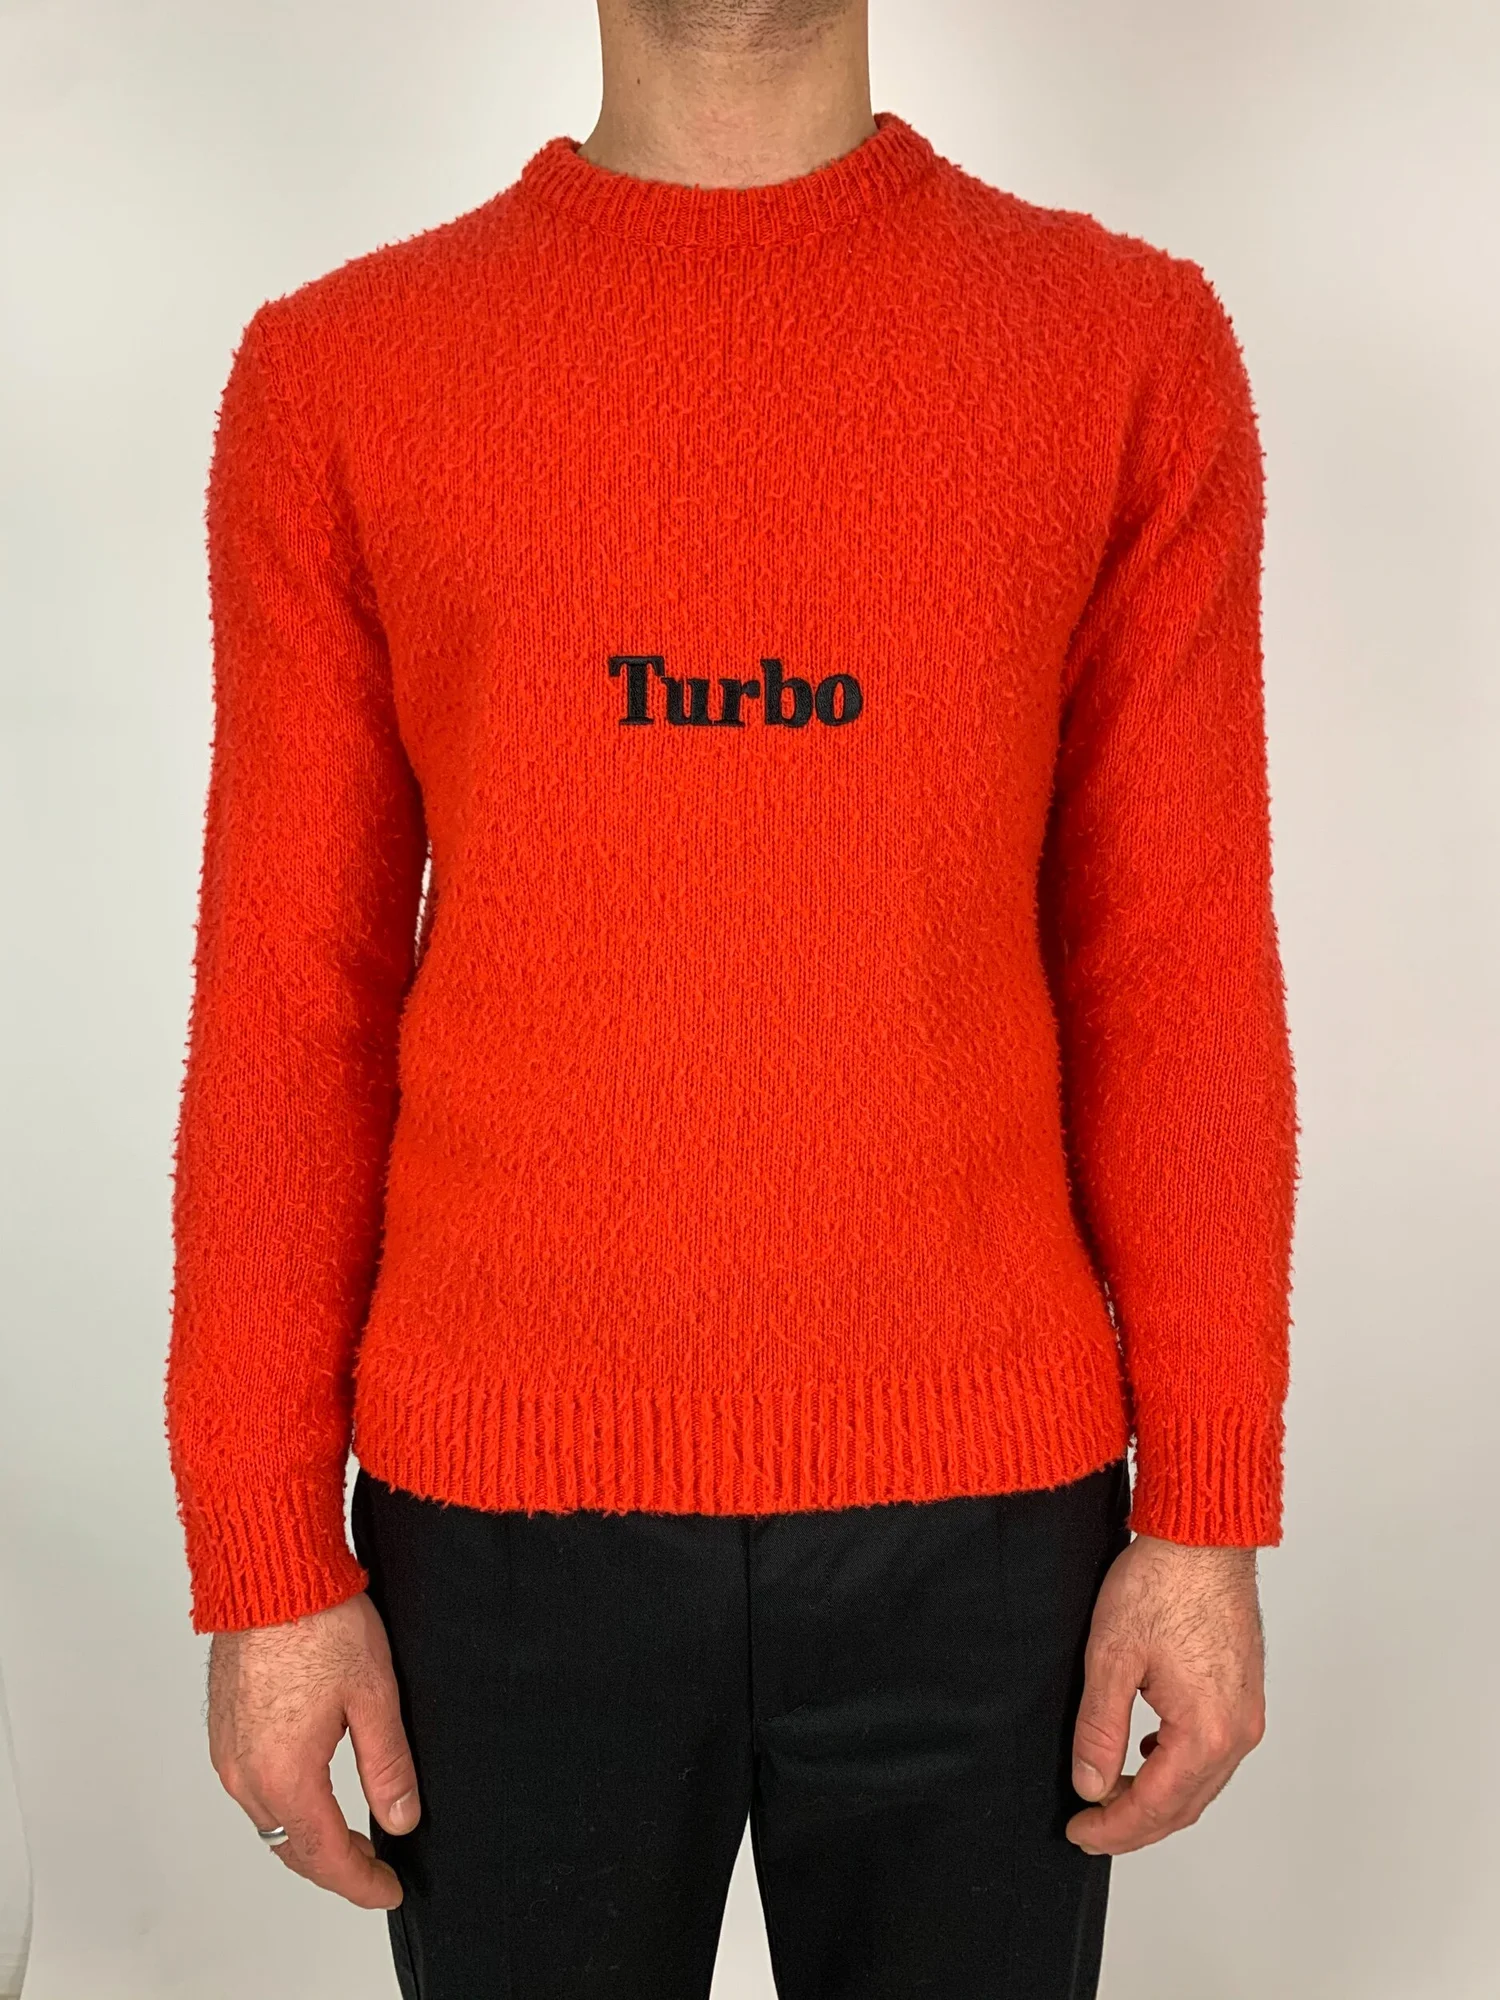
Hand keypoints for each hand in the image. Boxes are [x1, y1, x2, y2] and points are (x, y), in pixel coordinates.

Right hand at [207, 1591, 418, 1908]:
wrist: (269, 1572)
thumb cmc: (319, 1620)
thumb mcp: (374, 1694)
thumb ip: (387, 1765)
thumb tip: (400, 1818)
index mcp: (284, 1773)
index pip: (323, 1855)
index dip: (360, 1882)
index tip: (387, 1889)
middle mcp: (246, 1773)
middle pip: (291, 1847)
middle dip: (335, 1865)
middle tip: (376, 1869)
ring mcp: (228, 1752)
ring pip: (269, 1821)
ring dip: (307, 1837)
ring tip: (350, 1835)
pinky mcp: (222, 1730)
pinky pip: (252, 1790)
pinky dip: (284, 1806)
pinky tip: (311, 1791)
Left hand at [1066, 1533, 1265, 1855]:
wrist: (1203, 1536)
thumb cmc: (1161, 1583)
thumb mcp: (1110, 1656)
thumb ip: (1100, 1729)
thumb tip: (1089, 1785)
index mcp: (1206, 1731)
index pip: (1156, 1807)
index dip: (1113, 1829)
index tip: (1078, 1833)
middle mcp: (1238, 1731)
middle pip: (1184, 1806)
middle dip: (1134, 1824)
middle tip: (1090, 1827)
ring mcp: (1247, 1713)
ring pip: (1202, 1783)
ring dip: (1158, 1798)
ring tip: (1110, 1795)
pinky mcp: (1245, 1693)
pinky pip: (1214, 1754)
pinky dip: (1178, 1768)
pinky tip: (1147, 1753)